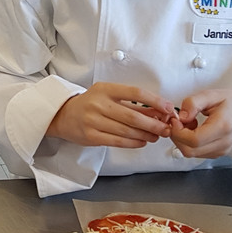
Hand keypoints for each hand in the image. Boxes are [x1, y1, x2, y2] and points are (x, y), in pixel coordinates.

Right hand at [46, 82, 175, 148]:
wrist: (63, 115)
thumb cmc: (90, 104)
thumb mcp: (108, 97)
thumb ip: (132, 104)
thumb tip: (159, 112)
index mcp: (104, 89)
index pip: (135, 93)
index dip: (155, 101)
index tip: (168, 108)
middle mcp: (98, 104)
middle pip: (133, 116)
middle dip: (154, 124)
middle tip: (166, 128)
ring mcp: (93, 121)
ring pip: (127, 131)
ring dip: (146, 135)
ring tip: (156, 136)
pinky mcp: (91, 136)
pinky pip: (118, 141)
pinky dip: (133, 143)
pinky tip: (142, 141)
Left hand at [169, 89, 231, 158]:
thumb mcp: (213, 95)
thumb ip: (194, 103)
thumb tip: (181, 116)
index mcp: (223, 126)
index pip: (194, 140)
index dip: (178, 132)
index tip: (175, 120)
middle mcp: (223, 142)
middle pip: (189, 150)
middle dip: (177, 137)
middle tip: (178, 122)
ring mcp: (221, 150)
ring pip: (191, 154)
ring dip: (182, 140)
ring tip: (188, 124)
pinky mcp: (218, 153)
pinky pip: (196, 153)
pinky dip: (189, 143)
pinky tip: (194, 130)